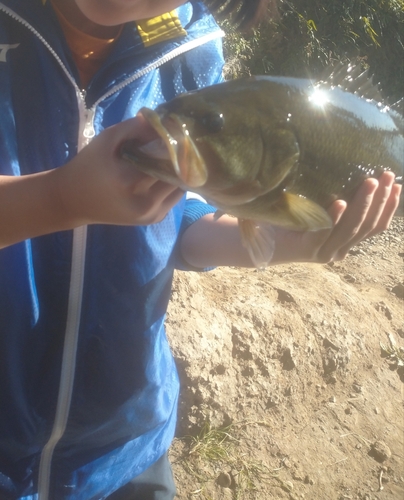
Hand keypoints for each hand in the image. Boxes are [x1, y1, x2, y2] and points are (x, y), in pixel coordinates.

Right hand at [56, 115, 183, 226]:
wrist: (74, 200)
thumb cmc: (89, 166)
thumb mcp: (107, 139)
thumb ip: (135, 127)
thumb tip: (165, 121)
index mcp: (128, 180)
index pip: (165, 158)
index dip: (171, 144)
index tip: (172, 133)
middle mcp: (143, 201)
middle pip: (175, 174)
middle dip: (177, 158)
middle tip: (174, 146)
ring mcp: (150, 214)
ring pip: (179, 187)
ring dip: (177, 172)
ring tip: (169, 160)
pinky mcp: (153, 220)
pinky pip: (173, 198)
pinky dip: (172, 186)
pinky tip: (162, 175)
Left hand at [272, 171, 401, 263]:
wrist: (261, 242)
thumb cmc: (288, 222)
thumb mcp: (317, 210)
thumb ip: (334, 199)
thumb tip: (350, 169)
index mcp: (345, 241)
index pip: (376, 227)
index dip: (389, 207)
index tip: (397, 185)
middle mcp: (339, 250)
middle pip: (367, 226)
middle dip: (380, 200)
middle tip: (385, 175)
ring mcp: (325, 252)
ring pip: (351, 229)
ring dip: (363, 205)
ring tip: (370, 182)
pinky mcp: (307, 250)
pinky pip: (325, 234)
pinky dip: (335, 218)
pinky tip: (341, 202)